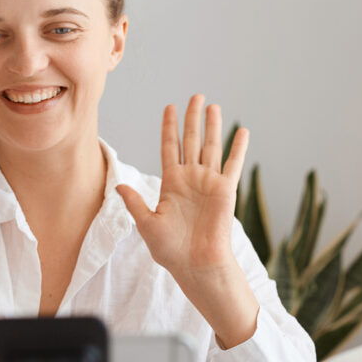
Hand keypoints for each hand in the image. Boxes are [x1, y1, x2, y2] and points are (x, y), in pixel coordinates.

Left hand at [117, 94, 258, 346]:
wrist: (196, 266)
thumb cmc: (171, 251)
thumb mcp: (147, 225)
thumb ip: (135, 203)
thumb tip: (119, 186)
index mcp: (171, 184)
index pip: (170, 148)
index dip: (169, 128)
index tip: (169, 108)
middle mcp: (191, 179)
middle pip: (191, 141)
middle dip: (192, 119)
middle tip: (195, 96)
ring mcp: (209, 183)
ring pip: (210, 147)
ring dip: (212, 126)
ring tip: (212, 105)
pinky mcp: (226, 191)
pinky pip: (233, 164)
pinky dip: (237, 147)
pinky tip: (241, 130)